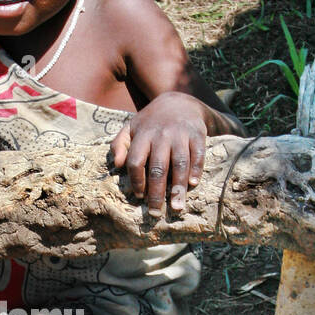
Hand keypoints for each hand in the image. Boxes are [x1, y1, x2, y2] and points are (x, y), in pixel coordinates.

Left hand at [111, 92, 207, 216]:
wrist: (180, 101)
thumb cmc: (151, 122)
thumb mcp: (131, 127)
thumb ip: (119, 144)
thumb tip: (117, 164)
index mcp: (143, 135)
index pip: (136, 161)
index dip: (136, 180)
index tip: (139, 196)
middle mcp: (161, 135)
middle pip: (158, 168)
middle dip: (156, 193)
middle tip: (155, 213)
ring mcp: (180, 135)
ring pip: (179, 164)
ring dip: (178, 187)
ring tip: (177, 207)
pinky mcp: (197, 135)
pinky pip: (198, 154)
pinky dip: (196, 169)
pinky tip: (193, 184)